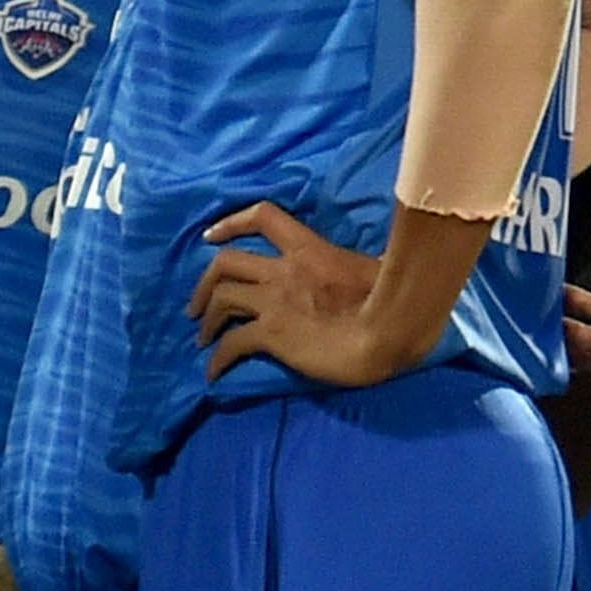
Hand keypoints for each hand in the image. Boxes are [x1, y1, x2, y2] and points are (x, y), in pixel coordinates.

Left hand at [188, 201, 400, 383]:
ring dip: (206, 318)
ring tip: (202, 338)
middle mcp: (283, 270)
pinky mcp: (271, 333)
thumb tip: (372, 264)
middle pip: (226, 263)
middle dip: (204, 283)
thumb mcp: (374, 268)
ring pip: (221, 299)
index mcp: (310, 249)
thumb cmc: (394, 299)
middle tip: (196, 306)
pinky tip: (214, 372)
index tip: (210, 237)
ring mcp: (274, 300)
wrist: (391, 330)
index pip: (264, 218)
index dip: (231, 223)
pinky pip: (230, 344)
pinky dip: (217, 358)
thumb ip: (358, 264)